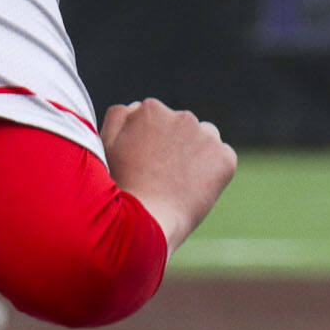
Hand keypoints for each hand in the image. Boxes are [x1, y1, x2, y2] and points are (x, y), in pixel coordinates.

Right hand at [100, 99, 236, 249]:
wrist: (144, 223)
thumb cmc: (119, 187)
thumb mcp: (105, 146)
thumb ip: (119, 117)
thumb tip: (137, 106)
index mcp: (151, 109)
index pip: (155, 118)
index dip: (149, 142)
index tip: (143, 162)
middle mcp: (182, 116)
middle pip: (181, 126)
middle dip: (174, 144)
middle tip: (159, 176)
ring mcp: (207, 137)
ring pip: (205, 138)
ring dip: (196, 153)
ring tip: (177, 183)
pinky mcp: (225, 159)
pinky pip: (223, 158)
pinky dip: (214, 172)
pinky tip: (194, 190)